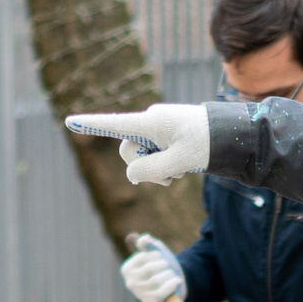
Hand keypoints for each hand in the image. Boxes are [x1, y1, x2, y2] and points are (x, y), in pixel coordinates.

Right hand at [65, 105, 209, 184]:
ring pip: (143, 155)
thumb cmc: (208, 145)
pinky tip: (184, 167)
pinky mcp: (168, 134)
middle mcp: (150, 122)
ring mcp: (159, 128)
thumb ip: (150, 170)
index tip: (68, 121)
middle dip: (144, 168)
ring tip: (183, 172)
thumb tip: (130, 174)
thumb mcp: (180, 162)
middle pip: (128, 150)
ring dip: (158, 169)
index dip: (90, 125)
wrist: (234, 135)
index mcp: (151, 122)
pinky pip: (155, 153)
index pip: (114, 124)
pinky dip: (165, 165)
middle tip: (171, 180)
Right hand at [119, 234, 185, 301]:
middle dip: (163, 265)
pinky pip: (161, 292)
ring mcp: (138, 294)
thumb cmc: (162, 265)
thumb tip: (143, 239)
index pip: (143, 257)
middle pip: (149, 269)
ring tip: (172, 274)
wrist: (173, 284)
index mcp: (127, 269)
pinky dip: (172, 284)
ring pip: (156, 280)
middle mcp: (129, 282)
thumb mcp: (156, 250)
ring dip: (169, 274)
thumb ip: (149, 242)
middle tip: (168, 266)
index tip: (161, 257)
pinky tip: (176, 281)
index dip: (157, 255)